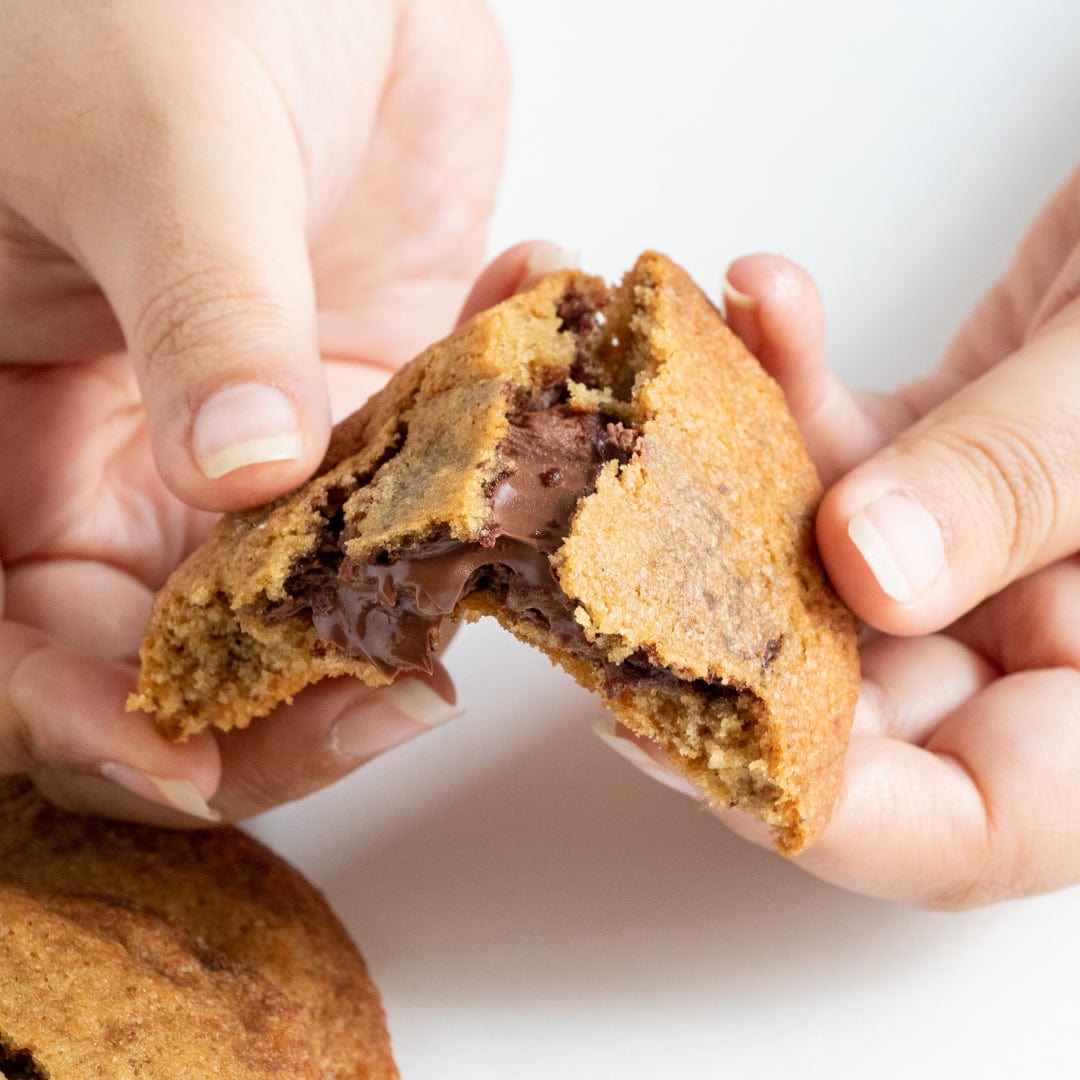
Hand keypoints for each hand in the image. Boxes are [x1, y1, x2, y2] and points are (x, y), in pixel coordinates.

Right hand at [0, 0, 507, 823]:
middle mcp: (142, 463)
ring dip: (420, 596)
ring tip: (497, 571)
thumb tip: (242, 467)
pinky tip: (530, 342)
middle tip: (404, 700)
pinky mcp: (380, 396)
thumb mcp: (158, 144)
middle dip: (292, 705)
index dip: (91, 720)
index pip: (25, 638)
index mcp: (20, 432)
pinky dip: (494, 456)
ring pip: (341, 590)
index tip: (191, 758)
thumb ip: (204, 311)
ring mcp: (274, 441)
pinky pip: (437, 479)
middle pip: (199, 656)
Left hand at [711, 168, 1079, 906]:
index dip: (812, 802)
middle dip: (717, 622)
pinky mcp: (946, 470)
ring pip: (818, 566)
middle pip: (851, 699)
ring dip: (735, 471)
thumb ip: (1014, 487)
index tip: (667, 733)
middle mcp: (1048, 643)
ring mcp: (990, 559)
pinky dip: (794, 384)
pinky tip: (764, 298)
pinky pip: (841, 456)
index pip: (965, 823)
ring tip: (664, 387)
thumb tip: (871, 567)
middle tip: (603, 557)